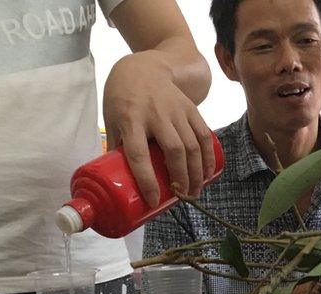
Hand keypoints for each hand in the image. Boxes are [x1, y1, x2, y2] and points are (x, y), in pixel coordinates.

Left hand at [103, 52, 215, 206]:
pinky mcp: (190, 108)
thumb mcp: (112, 119)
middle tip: (182, 197)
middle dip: (181, 178)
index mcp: (130, 119)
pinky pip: (204, 134)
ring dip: (196, 172)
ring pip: (192, 144)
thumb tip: (120, 178)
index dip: (147, 179)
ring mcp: (175, 110)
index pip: (138, 153)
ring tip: (195, 191)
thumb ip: (117, 146)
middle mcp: (155, 114)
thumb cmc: (122, 97)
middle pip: (174, 150)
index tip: (154, 200)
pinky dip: (208, 155)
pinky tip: (208, 172)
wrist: (143, 67)